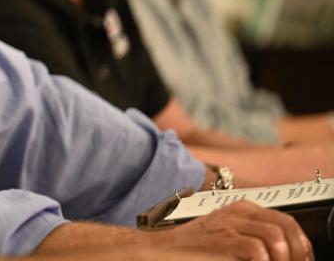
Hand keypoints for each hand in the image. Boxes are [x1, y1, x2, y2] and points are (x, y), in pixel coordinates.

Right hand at [156, 200, 312, 260]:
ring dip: (281, 258)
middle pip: (286, 224)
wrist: (164, 249)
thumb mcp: (229, 236)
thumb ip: (254, 236)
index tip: (301, 260)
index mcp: (242, 209)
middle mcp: (238, 212)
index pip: (286, 220)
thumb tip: (284, 254)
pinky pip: (257, 249)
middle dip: (296, 251)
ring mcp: (229, 223)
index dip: (300, 244)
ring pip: (276, 236)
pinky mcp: (222, 239)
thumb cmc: (196, 249)